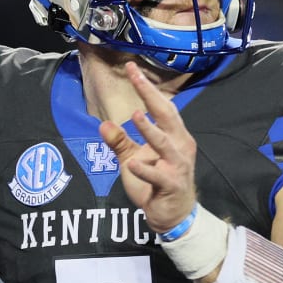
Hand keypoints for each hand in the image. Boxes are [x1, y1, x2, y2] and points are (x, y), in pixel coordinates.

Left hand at [99, 61, 197, 233]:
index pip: (161, 106)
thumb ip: (120, 142)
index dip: (147, 87)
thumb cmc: (156, 183)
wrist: (172, 215)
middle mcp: (180, 146)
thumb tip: (102, 125)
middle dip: (150, 94)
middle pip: (167, 115)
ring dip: (150, 130)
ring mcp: (178, 165)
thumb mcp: (133, 159)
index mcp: (174, 135)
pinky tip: (132, 164)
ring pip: (165, 144)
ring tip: (136, 115)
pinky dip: (145, 169)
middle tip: (135, 75)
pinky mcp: (172, 185)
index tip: (132, 68)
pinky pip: (158, 175)